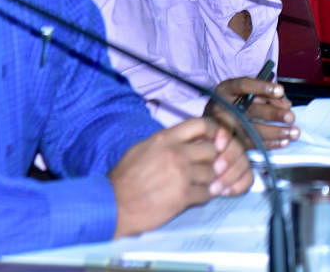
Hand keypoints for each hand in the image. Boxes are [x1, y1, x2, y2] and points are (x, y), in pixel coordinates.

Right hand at [109, 118, 252, 238]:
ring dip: (209, 180)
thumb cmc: (124, 178)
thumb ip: (167, 141)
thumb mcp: (142, 148)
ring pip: (213, 173)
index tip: (216, 141)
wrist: (113, 205)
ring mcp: (181, 175)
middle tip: (204, 168)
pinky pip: (207, 193)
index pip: (202, 124)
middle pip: (212, 150)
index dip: (215, 132)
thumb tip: (188, 139)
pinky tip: (194, 196)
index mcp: (165, 138)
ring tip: (198, 184)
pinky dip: (204, 196)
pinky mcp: (183, 196)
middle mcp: (176, 153)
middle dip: (212, 160)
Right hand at [207, 77, 298, 148]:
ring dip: (276, 132)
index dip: (262, 87)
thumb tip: (286, 103)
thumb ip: (265, 93)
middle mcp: (223, 107)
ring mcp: (225, 127)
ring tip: (294, 132)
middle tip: (291, 116)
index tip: (280, 90)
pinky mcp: (231, 143)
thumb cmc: (233, 103)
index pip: (243, 85)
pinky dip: (270, 143)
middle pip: (250, 110)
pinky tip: (284, 141)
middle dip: (273, 113)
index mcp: (226, 89)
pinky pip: (252, 145)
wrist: (209, 123)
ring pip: (253, 130)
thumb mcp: (245, 91)